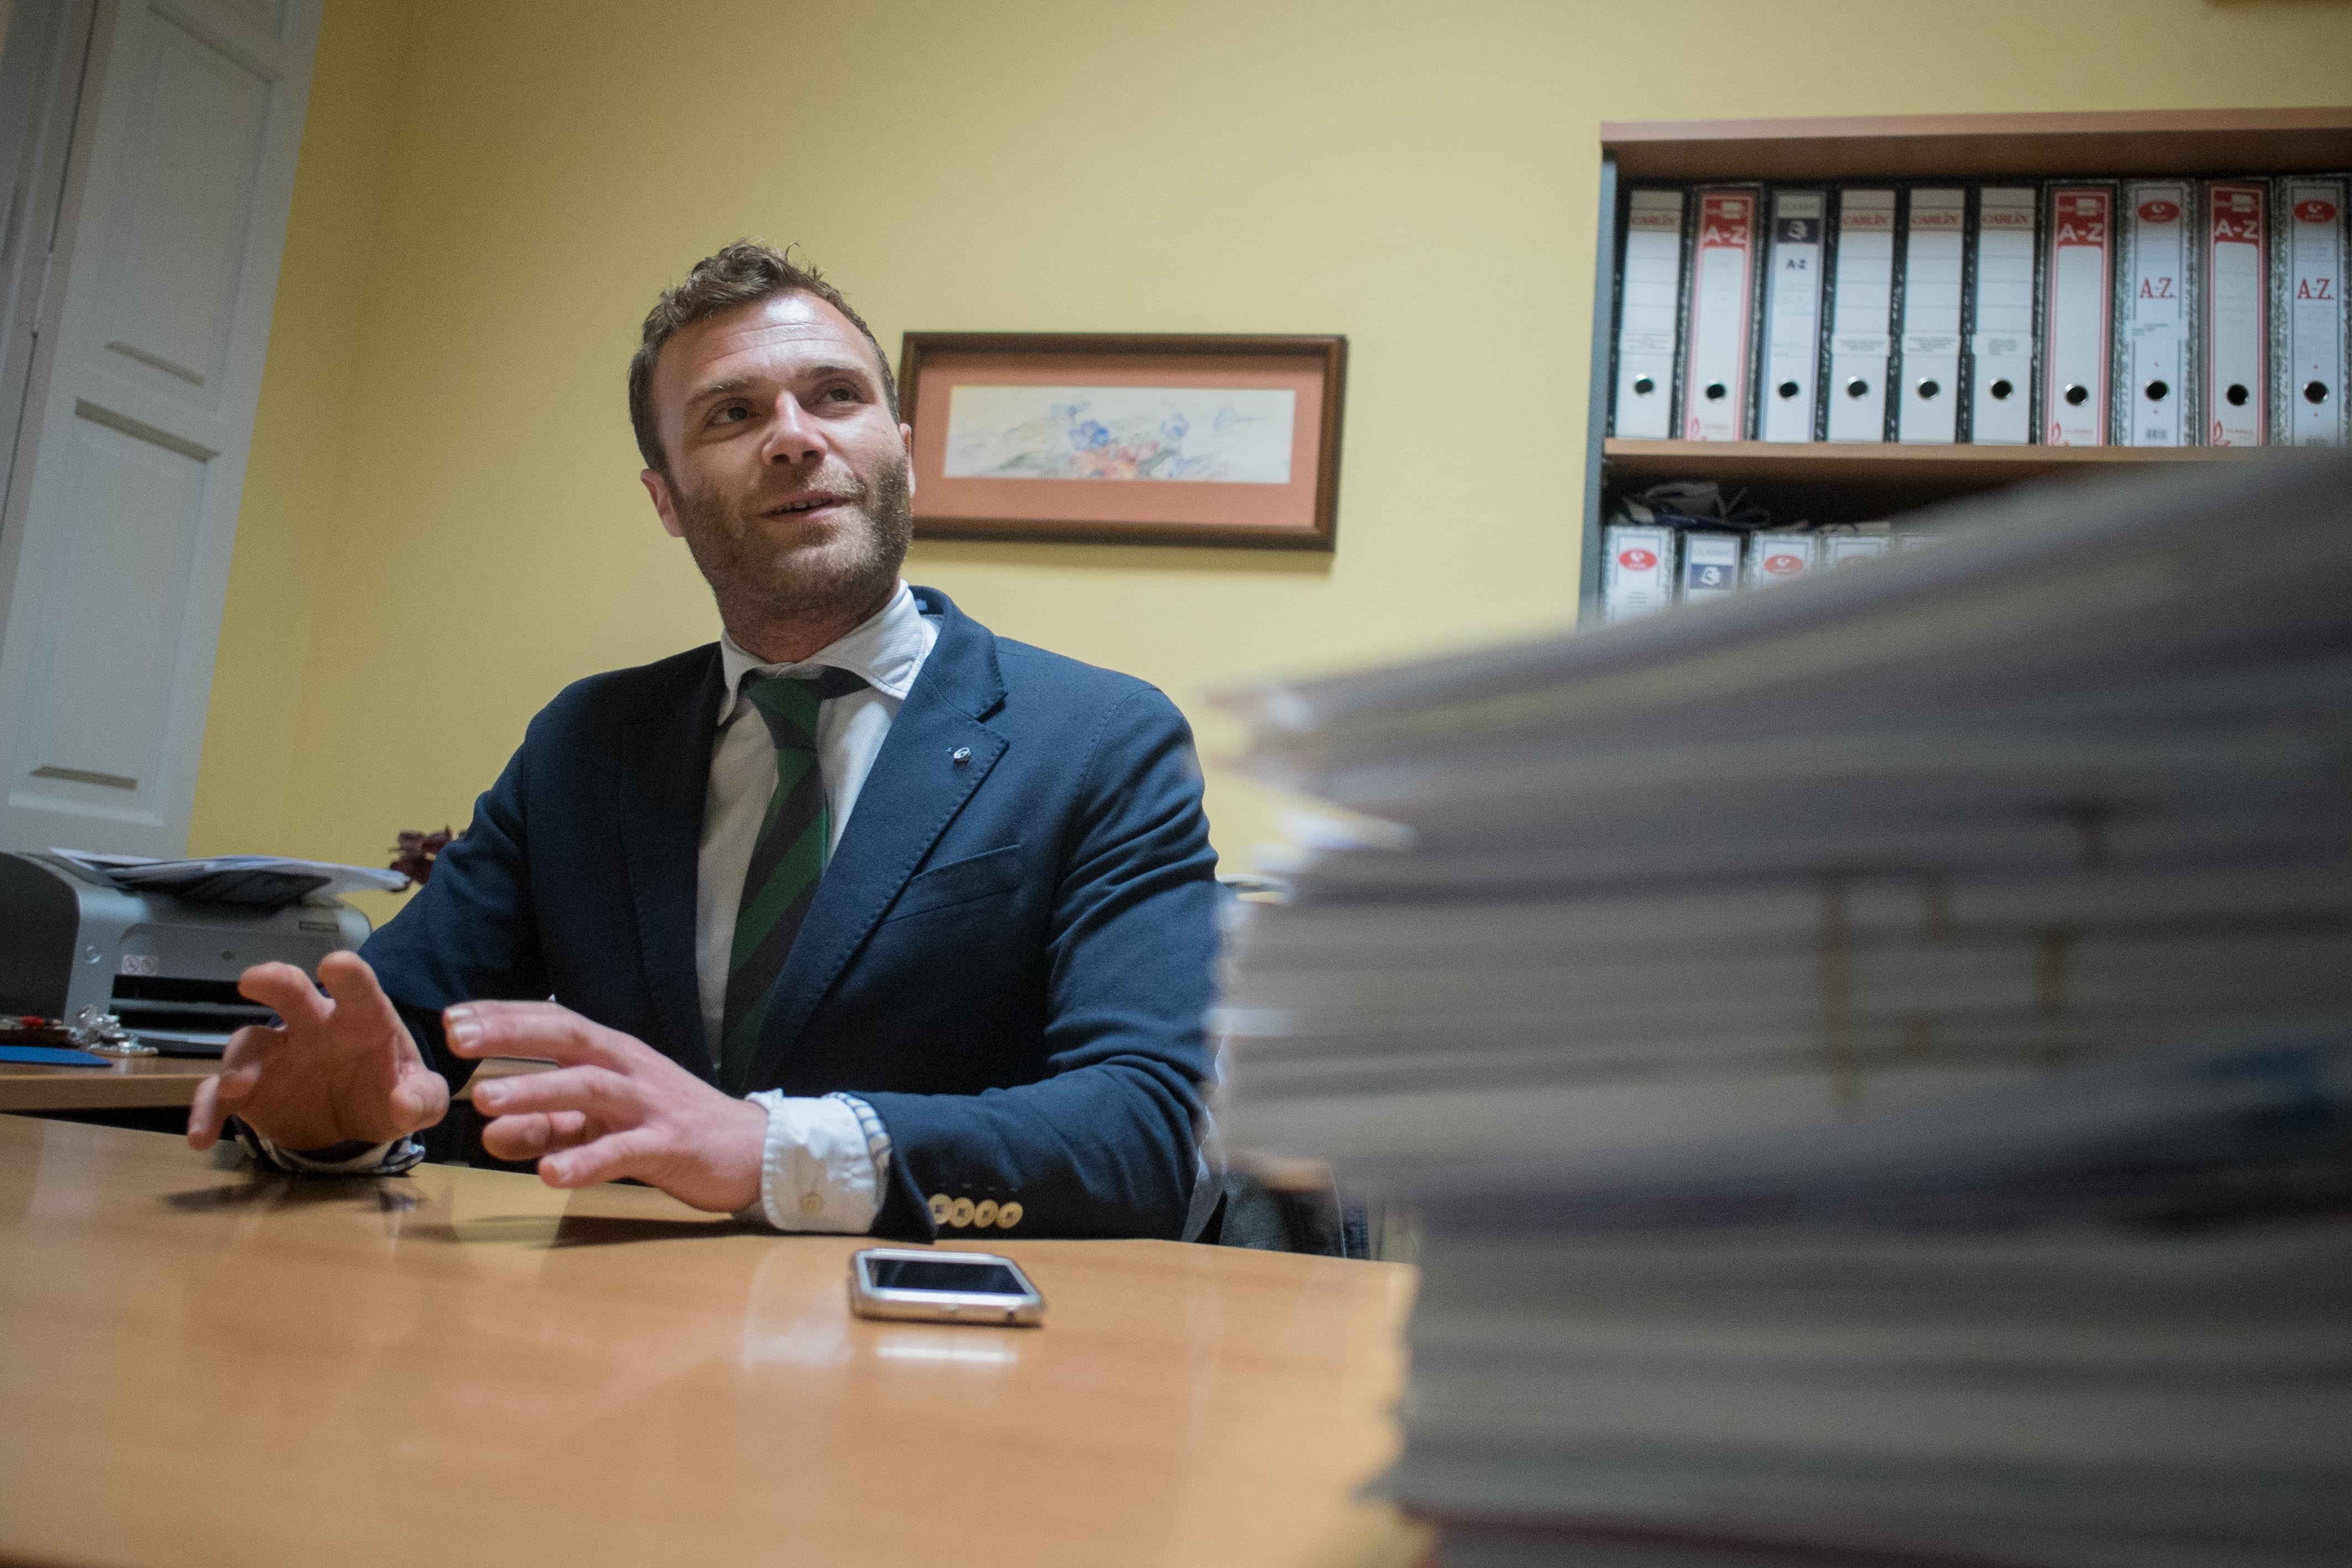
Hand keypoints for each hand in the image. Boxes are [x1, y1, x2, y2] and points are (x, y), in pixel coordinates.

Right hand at [188, 951, 450, 1153]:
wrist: (357, 1125)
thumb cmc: (392, 1093)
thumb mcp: (422, 1100)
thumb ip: (423, 1100)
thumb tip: (404, 1104)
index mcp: (362, 1020)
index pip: (359, 990)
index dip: (349, 975)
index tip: (337, 963)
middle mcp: (313, 1027)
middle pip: (291, 994)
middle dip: (275, 982)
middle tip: (254, 980)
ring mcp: (276, 1056)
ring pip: (247, 1043)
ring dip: (238, 1062)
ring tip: (237, 1086)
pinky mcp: (248, 1091)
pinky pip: (218, 1095)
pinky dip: (206, 1111)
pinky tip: (201, 1135)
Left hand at [447, 1001, 767, 1212]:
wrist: (752, 1150)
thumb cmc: (670, 1127)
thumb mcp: (602, 1125)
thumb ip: (547, 1127)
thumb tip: (488, 1135)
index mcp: (613, 1055)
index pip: (554, 1021)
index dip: (504, 1017)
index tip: (452, 1018)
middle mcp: (629, 1070)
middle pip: (569, 1039)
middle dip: (512, 1035)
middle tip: (457, 1038)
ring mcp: (650, 1106)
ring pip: (590, 1090)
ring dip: (536, 1091)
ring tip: (485, 1101)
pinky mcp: (669, 1146)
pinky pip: (623, 1152)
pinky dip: (585, 1161)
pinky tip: (549, 1174)